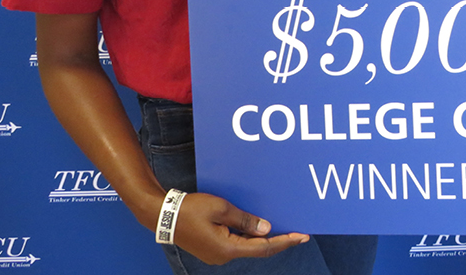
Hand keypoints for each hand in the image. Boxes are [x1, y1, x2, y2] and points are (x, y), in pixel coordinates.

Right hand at [172, 192, 308, 264]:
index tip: (301, 236)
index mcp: (227, 248)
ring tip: (281, 228)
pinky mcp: (212, 249)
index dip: (284, 241)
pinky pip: (236, 243)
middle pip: (257, 249)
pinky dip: (249, 236)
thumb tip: (266, 229)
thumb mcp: (222, 209)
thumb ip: (245, 220)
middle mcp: (223, 256)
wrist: (163, 215)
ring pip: (246, 246)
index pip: (263, 247)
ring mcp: (217, 255)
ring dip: (262, 238)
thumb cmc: (191, 209)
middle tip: (298, 233)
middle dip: (277, 241)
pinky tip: (256, 227)